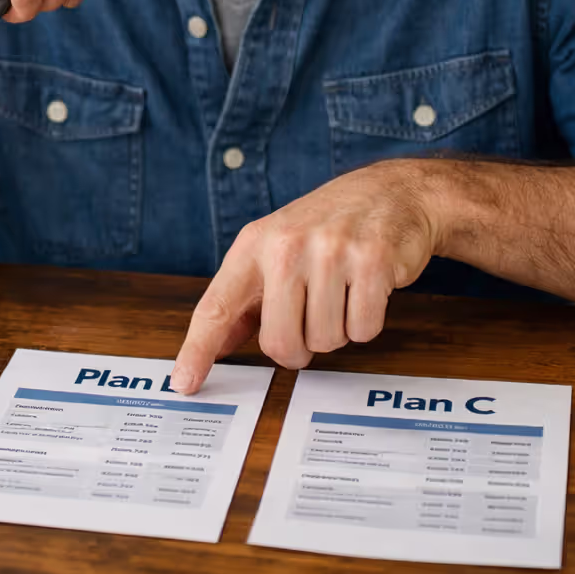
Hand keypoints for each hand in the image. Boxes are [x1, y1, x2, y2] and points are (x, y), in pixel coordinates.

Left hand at [170, 160, 440, 393]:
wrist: (390, 192)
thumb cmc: (327, 227)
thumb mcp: (275, 250)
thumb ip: (245, 301)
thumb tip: (217, 346)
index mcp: (254, 245)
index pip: (217, 306)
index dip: (198, 349)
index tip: (184, 383)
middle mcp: (287, 246)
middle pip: (278, 342)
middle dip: (298, 347)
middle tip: (311, 320)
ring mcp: (331, 251)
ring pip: (325, 341)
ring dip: (337, 330)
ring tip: (343, 292)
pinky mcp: (373, 261)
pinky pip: (363, 329)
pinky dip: (367, 321)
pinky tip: (366, 288)